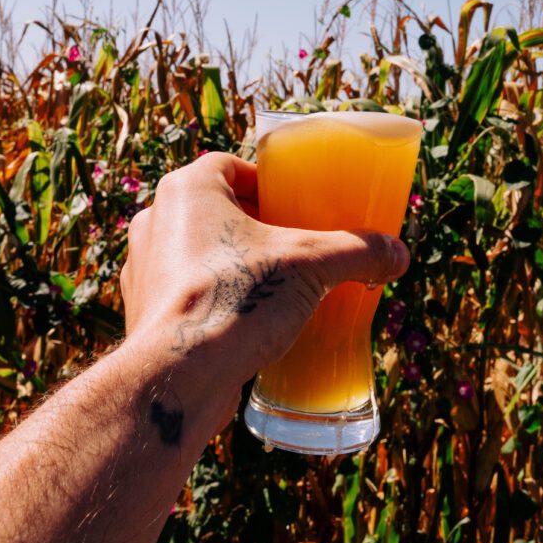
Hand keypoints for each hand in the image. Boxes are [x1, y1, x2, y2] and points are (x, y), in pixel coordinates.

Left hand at [120, 153, 409, 400]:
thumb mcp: (311, 264)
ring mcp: (143, 267)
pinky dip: (213, 298)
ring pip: (196, 250)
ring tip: (274, 284)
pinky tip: (247, 321)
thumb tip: (399, 254)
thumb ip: (356, 251)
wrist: (180, 376)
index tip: (295, 202)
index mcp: (188, 189)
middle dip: (254, 224)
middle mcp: (156, 219)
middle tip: (293, 242)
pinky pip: (184, 291)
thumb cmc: (237, 300)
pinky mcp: (143, 311)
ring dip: (232, 261)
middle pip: (216, 208)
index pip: (230, 166)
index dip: (265, 181)